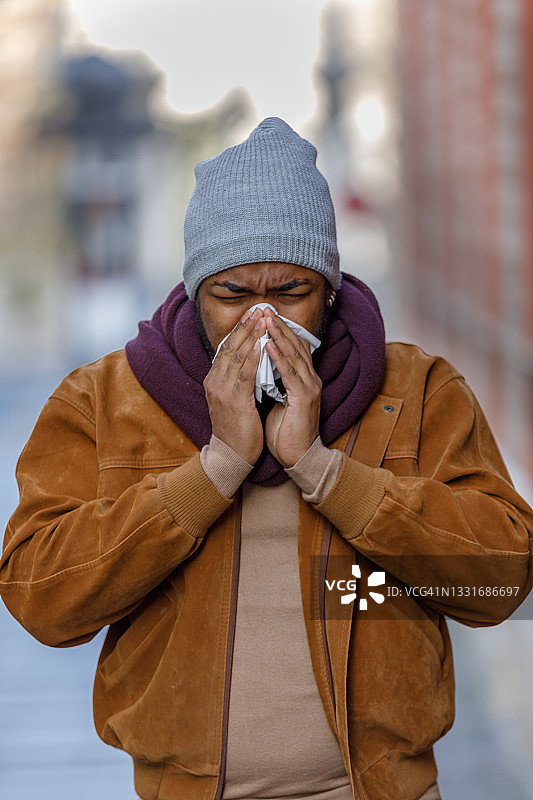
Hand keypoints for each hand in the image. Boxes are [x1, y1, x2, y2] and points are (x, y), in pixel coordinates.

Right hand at [203, 308, 265, 463]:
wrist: (230, 455)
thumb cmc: (236, 428)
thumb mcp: (233, 399)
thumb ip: (236, 380)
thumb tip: (249, 361)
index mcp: (213, 380)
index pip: (225, 348)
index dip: (238, 330)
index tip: (250, 315)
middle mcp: (214, 382)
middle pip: (229, 347)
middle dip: (244, 326)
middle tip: (258, 309)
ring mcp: (222, 390)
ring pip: (236, 356)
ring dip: (251, 335)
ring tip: (262, 320)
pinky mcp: (234, 400)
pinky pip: (245, 373)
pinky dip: (253, 356)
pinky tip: (262, 343)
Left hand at [263, 309, 321, 466]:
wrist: (299, 456)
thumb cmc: (287, 432)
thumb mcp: (280, 401)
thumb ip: (276, 383)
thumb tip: (261, 369)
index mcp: (304, 380)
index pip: (294, 347)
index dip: (281, 330)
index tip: (265, 316)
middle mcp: (311, 379)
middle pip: (296, 345)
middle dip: (279, 326)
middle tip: (265, 308)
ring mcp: (310, 387)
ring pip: (294, 354)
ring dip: (278, 335)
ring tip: (265, 319)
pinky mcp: (304, 397)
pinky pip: (290, 372)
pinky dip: (279, 356)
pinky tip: (267, 344)